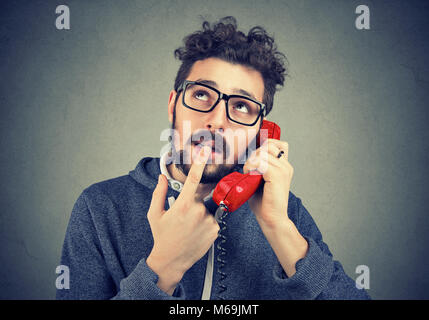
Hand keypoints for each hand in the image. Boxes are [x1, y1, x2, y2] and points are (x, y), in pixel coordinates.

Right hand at [146, 146, 219, 294]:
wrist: (171, 261)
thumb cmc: (162, 237)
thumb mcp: (155, 214)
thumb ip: (159, 193)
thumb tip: (161, 178)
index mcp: (183, 205)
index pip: (193, 179)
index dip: (199, 163)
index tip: (204, 152)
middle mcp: (198, 211)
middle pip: (200, 196)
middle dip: (193, 202)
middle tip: (184, 217)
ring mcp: (209, 221)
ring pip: (207, 209)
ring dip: (200, 213)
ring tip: (189, 227)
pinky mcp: (216, 230)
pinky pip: (213, 219)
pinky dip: (206, 223)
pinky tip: (196, 232)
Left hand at [243, 139, 293, 228]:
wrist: (272, 218)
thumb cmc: (265, 202)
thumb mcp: (262, 180)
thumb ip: (259, 167)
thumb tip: (248, 158)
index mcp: (285, 167)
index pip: (279, 144)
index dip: (266, 145)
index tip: (255, 158)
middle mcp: (286, 166)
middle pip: (268, 146)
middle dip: (255, 154)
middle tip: (249, 168)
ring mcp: (283, 170)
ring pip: (262, 153)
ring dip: (251, 162)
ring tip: (248, 173)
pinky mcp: (277, 176)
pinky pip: (260, 163)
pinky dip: (251, 167)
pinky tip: (249, 176)